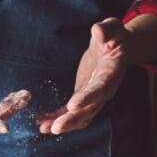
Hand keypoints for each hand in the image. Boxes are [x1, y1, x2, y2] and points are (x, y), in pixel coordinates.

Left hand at [36, 17, 129, 134]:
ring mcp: (94, 97)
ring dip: (62, 124)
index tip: (72, 106)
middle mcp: (105, 90)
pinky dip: (56, 117)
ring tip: (43, 129)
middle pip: (89, 110)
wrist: (115, 47)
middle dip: (71, 120)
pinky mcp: (83, 98)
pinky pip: (70, 112)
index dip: (88, 98)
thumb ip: (107, 29)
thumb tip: (98, 30)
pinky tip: (41, 121)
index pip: (100, 88)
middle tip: (54, 128)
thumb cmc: (113, 36)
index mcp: (112, 73)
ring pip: (80, 116)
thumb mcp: (113, 28)